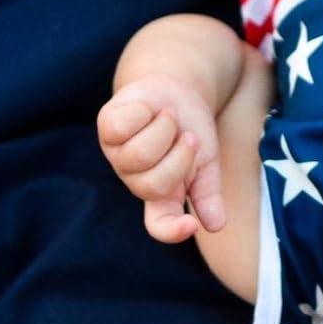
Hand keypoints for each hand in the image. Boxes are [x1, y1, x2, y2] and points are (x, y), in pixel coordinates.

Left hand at [96, 74, 224, 242]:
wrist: (177, 91)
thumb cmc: (190, 132)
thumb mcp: (206, 164)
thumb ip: (208, 194)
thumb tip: (216, 226)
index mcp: (162, 195)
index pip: (159, 225)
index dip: (171, 231)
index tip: (191, 226)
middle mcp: (136, 180)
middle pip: (154, 185)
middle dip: (180, 155)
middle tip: (188, 136)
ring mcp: (118, 156)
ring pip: (139, 154)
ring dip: (163, 128)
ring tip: (168, 116)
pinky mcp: (106, 129)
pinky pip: (120, 127)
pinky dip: (143, 111)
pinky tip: (147, 108)